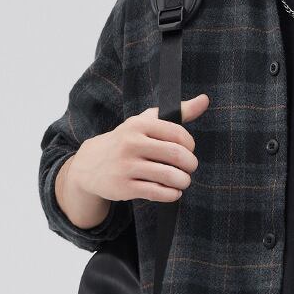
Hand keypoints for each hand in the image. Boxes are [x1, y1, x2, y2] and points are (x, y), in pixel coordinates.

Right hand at [58, 94, 209, 227]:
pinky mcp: (124, 187)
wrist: (89, 164)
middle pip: (177, 155)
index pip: (178, 134)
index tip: (188, 150)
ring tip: (182, 180)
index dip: (190, 145)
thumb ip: (177, 112)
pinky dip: (172, 194)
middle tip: (189, 168)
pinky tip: (172, 191)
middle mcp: (131, 144)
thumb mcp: (146, 122)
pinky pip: (158, 193)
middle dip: (190, 164)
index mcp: (139, 125)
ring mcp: (126, 166)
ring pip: (170, 176)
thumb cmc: (127, 141)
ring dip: (183, 181)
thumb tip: (205, 99)